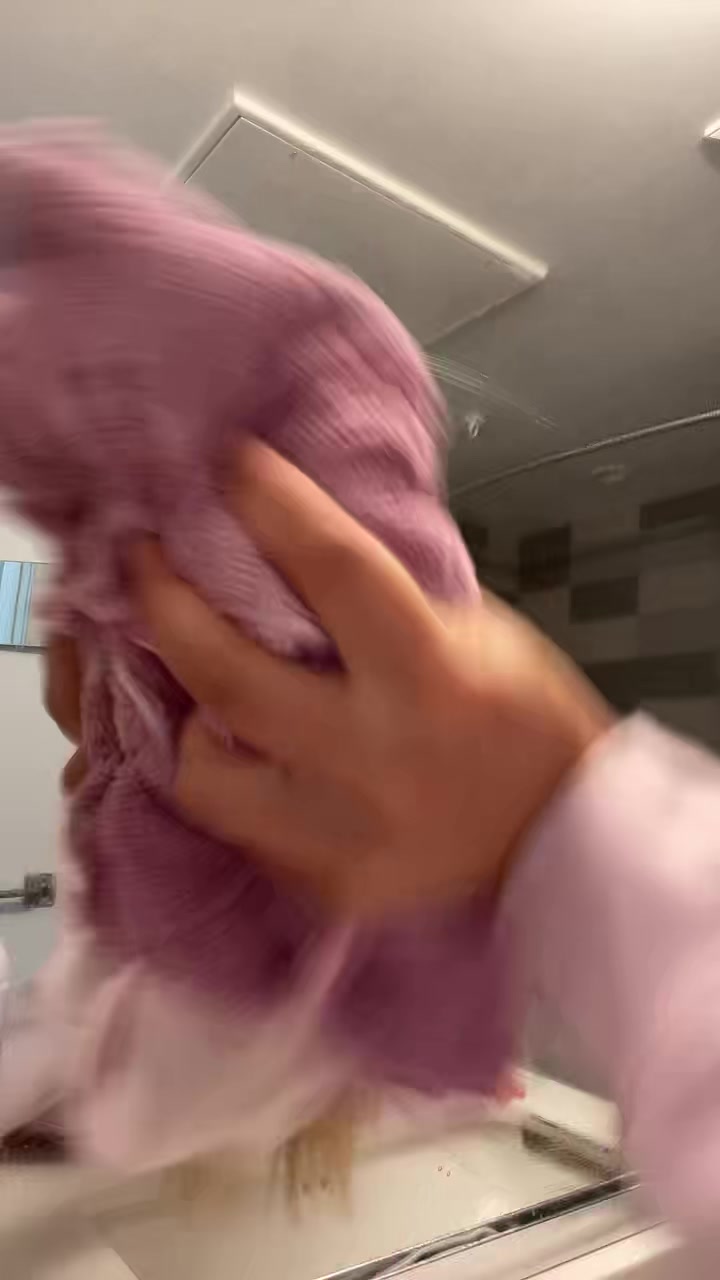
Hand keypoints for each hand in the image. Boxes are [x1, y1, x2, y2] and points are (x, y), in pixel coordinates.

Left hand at [134, 444, 611, 915]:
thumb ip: (388, 601)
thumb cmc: (525, 719)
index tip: (230, 466)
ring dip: (186, 719)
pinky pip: (246, 830)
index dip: (272, 505)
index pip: (333, 567)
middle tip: (143, 560)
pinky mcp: (330, 885)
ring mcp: (344, 832)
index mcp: (427, 673)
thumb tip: (298, 556)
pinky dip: (240, 786)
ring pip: (208, 776)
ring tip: (191, 694)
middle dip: (167, 606)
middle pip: (230, 676)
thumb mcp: (477, 634)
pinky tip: (256, 762)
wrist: (564, 841)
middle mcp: (374, 756)